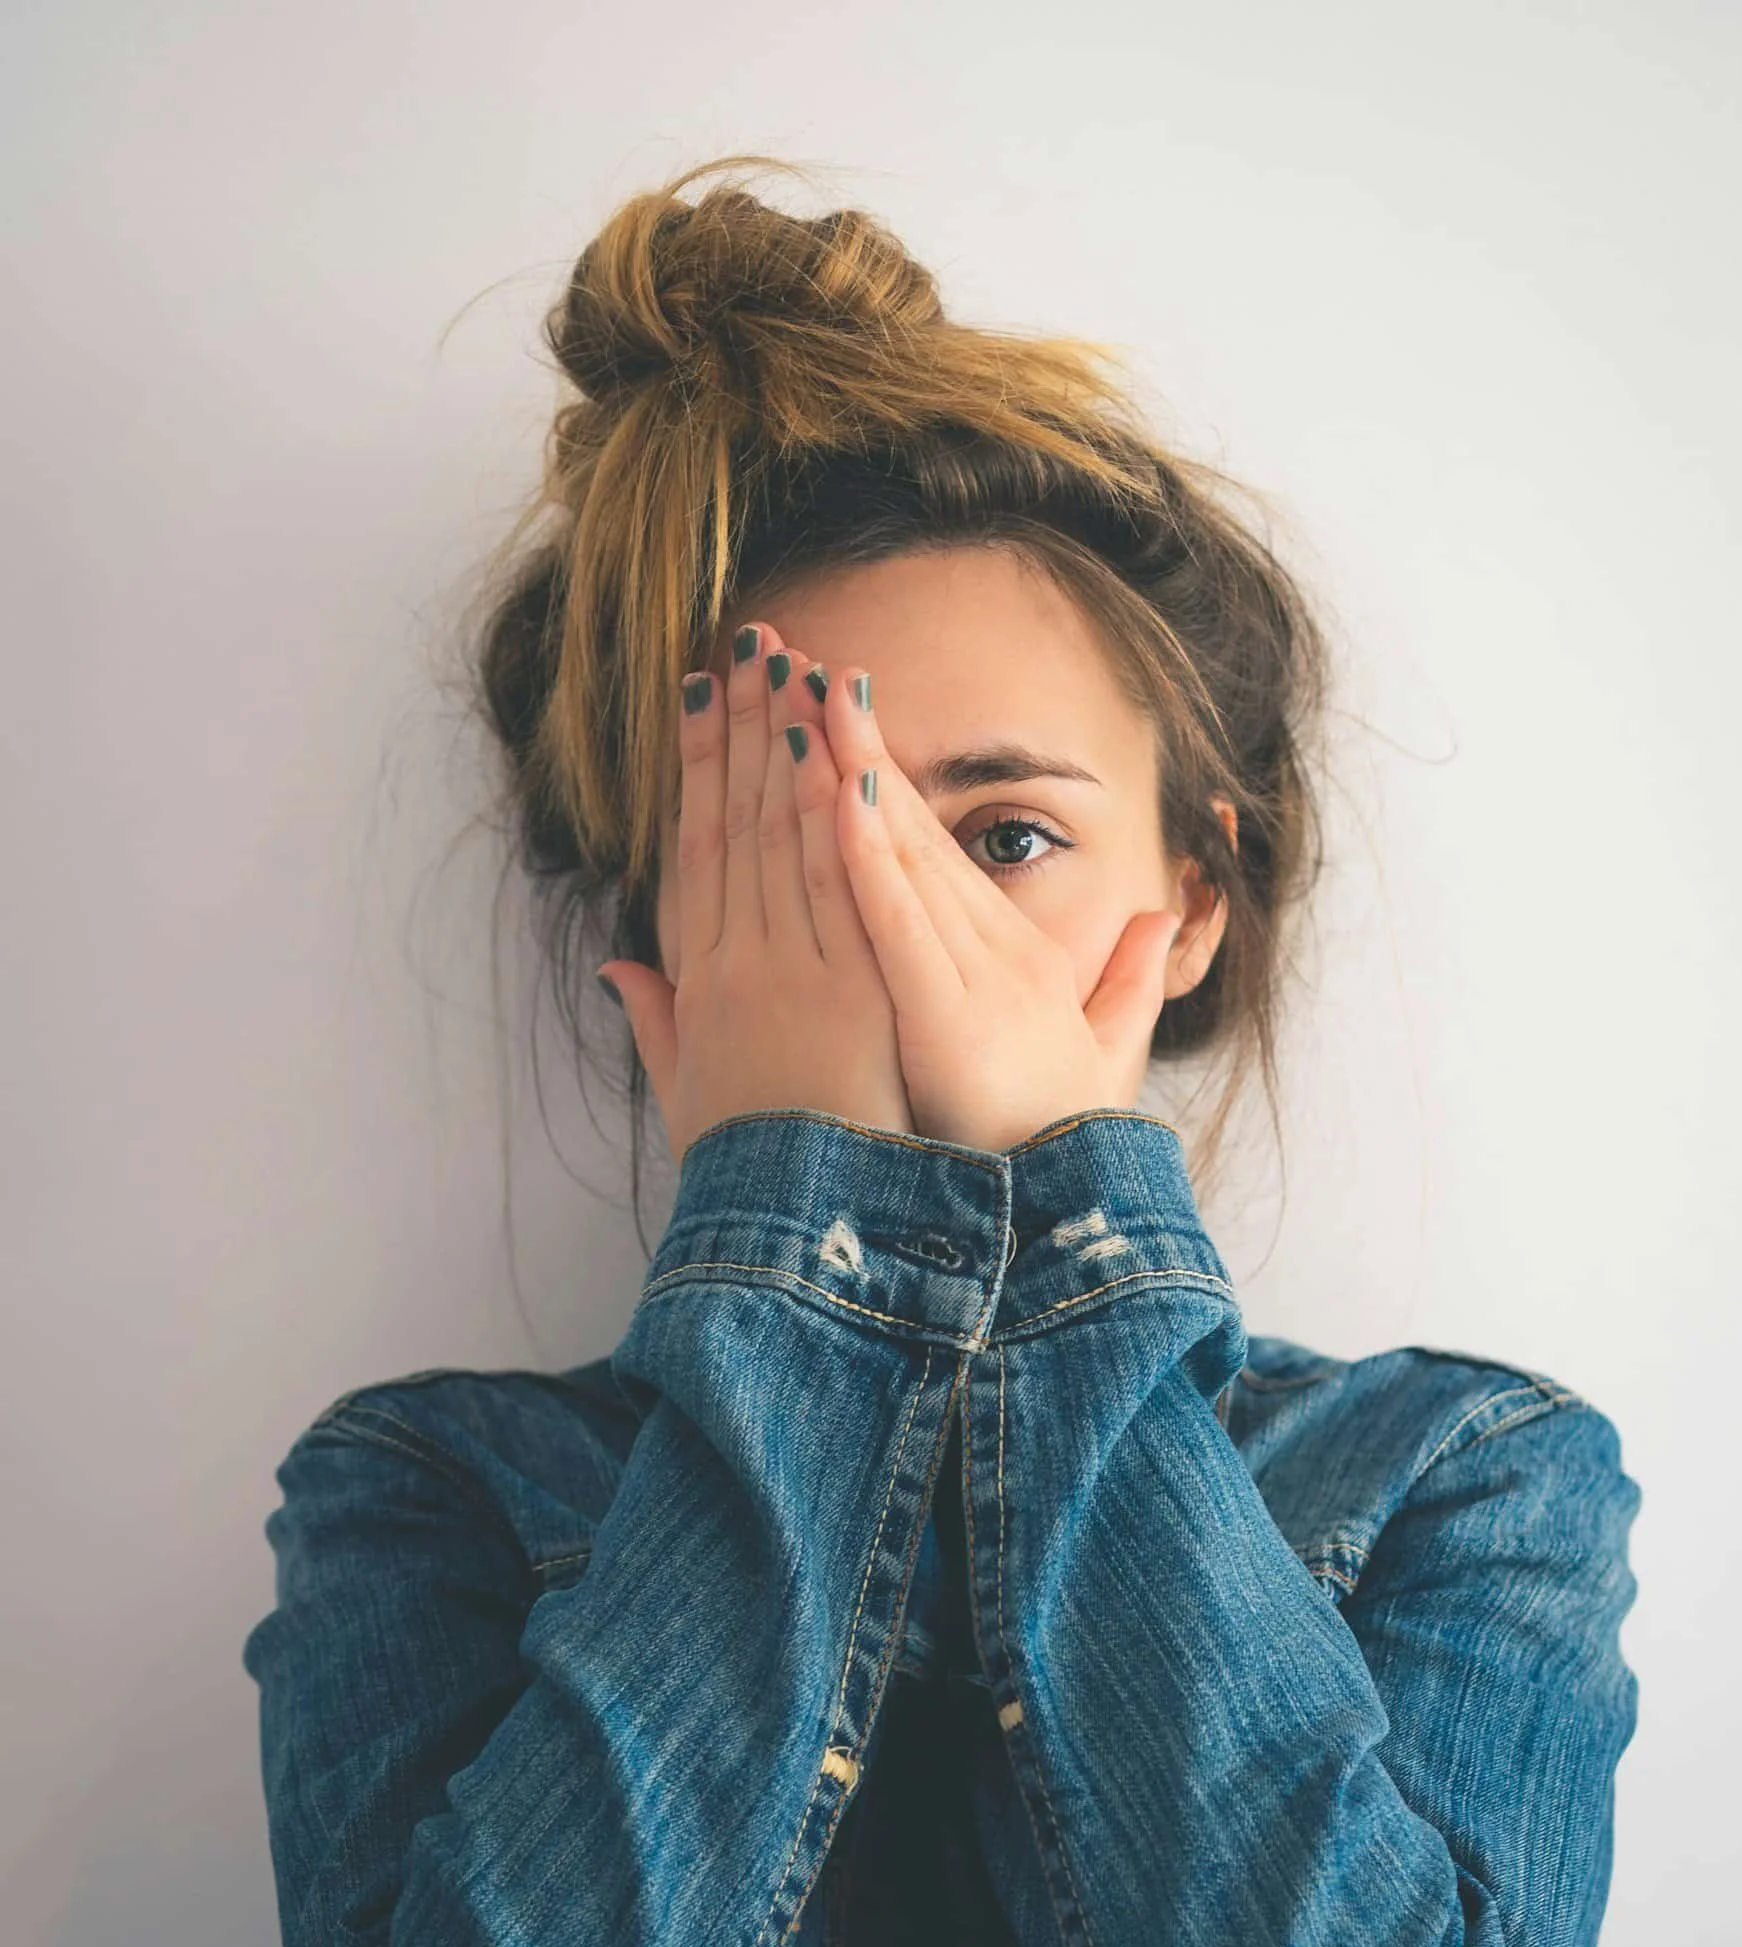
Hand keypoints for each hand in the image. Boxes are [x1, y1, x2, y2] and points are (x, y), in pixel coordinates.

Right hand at [597, 624, 913, 1165]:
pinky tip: (830, 754)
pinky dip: (832, 822)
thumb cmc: (752, 1176)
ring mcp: (788, 975)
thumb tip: (620, 969)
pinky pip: (835, 893)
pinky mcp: (841, 994)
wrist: (795, 1233)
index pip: (699, 853)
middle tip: (750, 639)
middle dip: (742, 727)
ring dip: (783, 746)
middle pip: (737, 824)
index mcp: (703, 987)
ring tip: (788, 662)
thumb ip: (658, 1027)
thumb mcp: (688, 1100)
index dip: (699, 770)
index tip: (702, 698)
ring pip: (781, 841)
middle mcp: (737, 967)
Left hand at [782, 667, 1181, 1154]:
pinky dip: (867, 854)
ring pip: (898, 855)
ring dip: (847, 768)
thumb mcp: (1103, 1059)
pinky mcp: (948, 1016)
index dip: (876, 773)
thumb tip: (1168, 914)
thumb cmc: (1063, 1153)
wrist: (1074, 1229)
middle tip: (790, 659)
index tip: (829, 707)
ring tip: (802, 690)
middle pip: (906, 829)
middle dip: (847, 740)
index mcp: (1007, 959)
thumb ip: (1130, 983)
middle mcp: (990, 953)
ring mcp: (972, 979)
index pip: (927, 849)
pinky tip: (838, 793)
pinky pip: (897, 920)